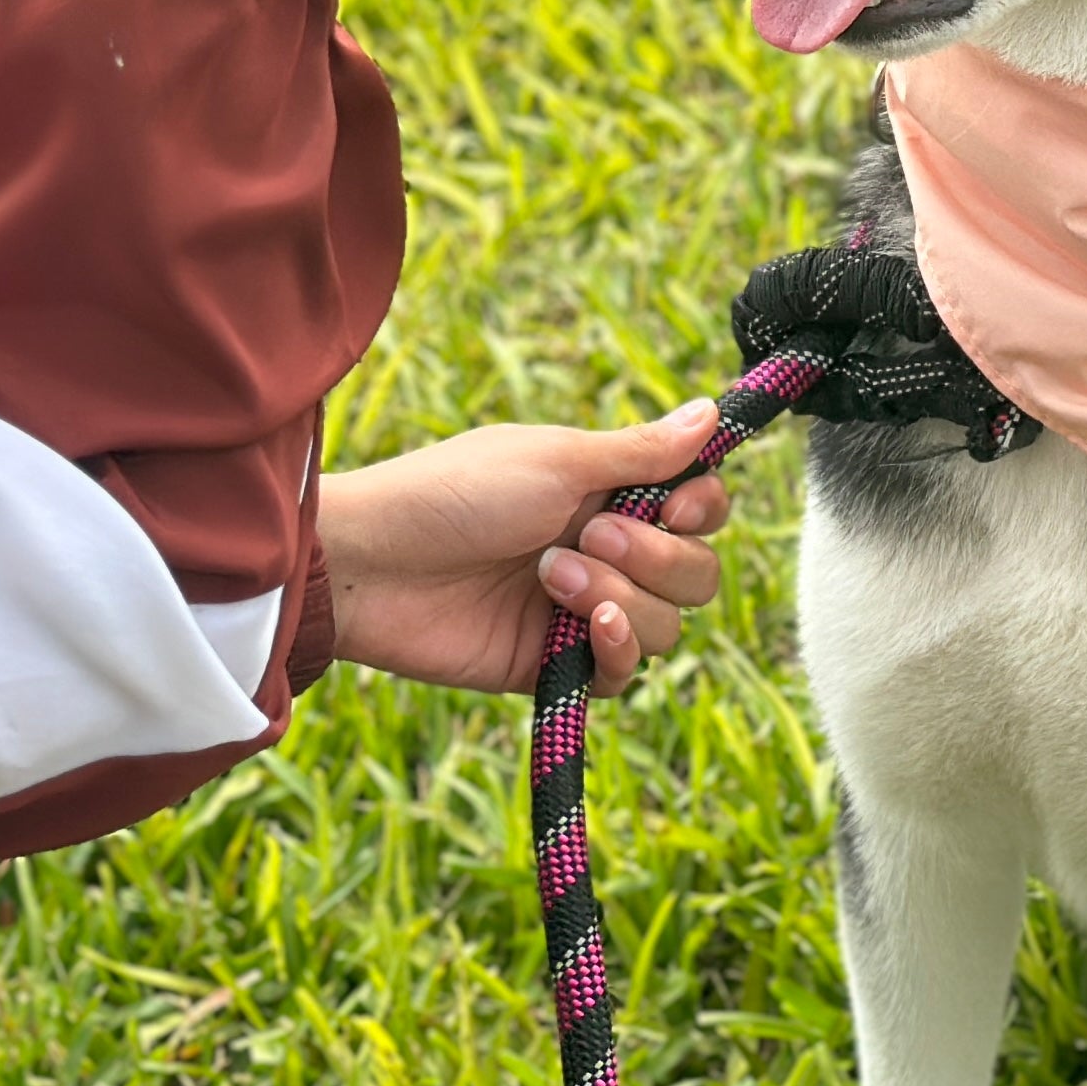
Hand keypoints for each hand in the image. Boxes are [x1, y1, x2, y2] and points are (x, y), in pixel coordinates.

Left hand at [323, 403, 737, 695]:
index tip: (675, 505)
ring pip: (668, 624)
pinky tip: (583, 627)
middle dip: (658, 556)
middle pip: (697, 572)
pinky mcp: (557, 664)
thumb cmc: (456, 493)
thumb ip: (642, 451)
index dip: (702, 511)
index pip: (701, 509)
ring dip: (621, 596)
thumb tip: (712, 412)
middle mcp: (606, 549)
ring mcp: (582, 610)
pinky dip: (618, 649)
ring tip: (550, 576)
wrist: (374, 567)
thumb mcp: (557, 460)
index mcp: (608, 490)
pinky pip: (628, 673)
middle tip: (591, 533)